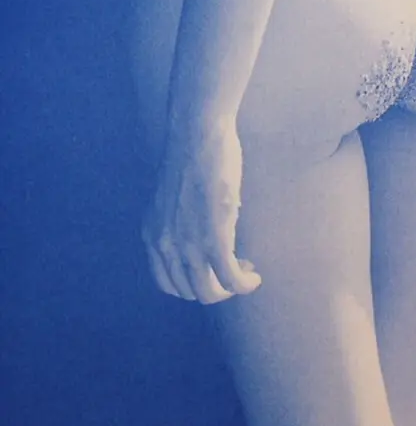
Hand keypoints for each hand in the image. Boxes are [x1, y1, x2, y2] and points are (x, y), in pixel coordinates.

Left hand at [142, 116, 261, 303]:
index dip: (192, 284)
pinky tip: (253, 278)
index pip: (167, 283)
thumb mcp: (174, 198)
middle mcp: (165, 245)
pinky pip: (230, 277)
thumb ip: (180, 221)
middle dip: (214, 288)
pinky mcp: (215, 237)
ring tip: (245, 273)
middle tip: (233, 269)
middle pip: (190, 291)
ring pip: (210, 291)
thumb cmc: (190, 155)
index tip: (210, 271)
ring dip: (230, 288)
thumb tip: (204, 232)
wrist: (196, 134)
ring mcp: (188, 244)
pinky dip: (244, 284)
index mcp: (152, 235)